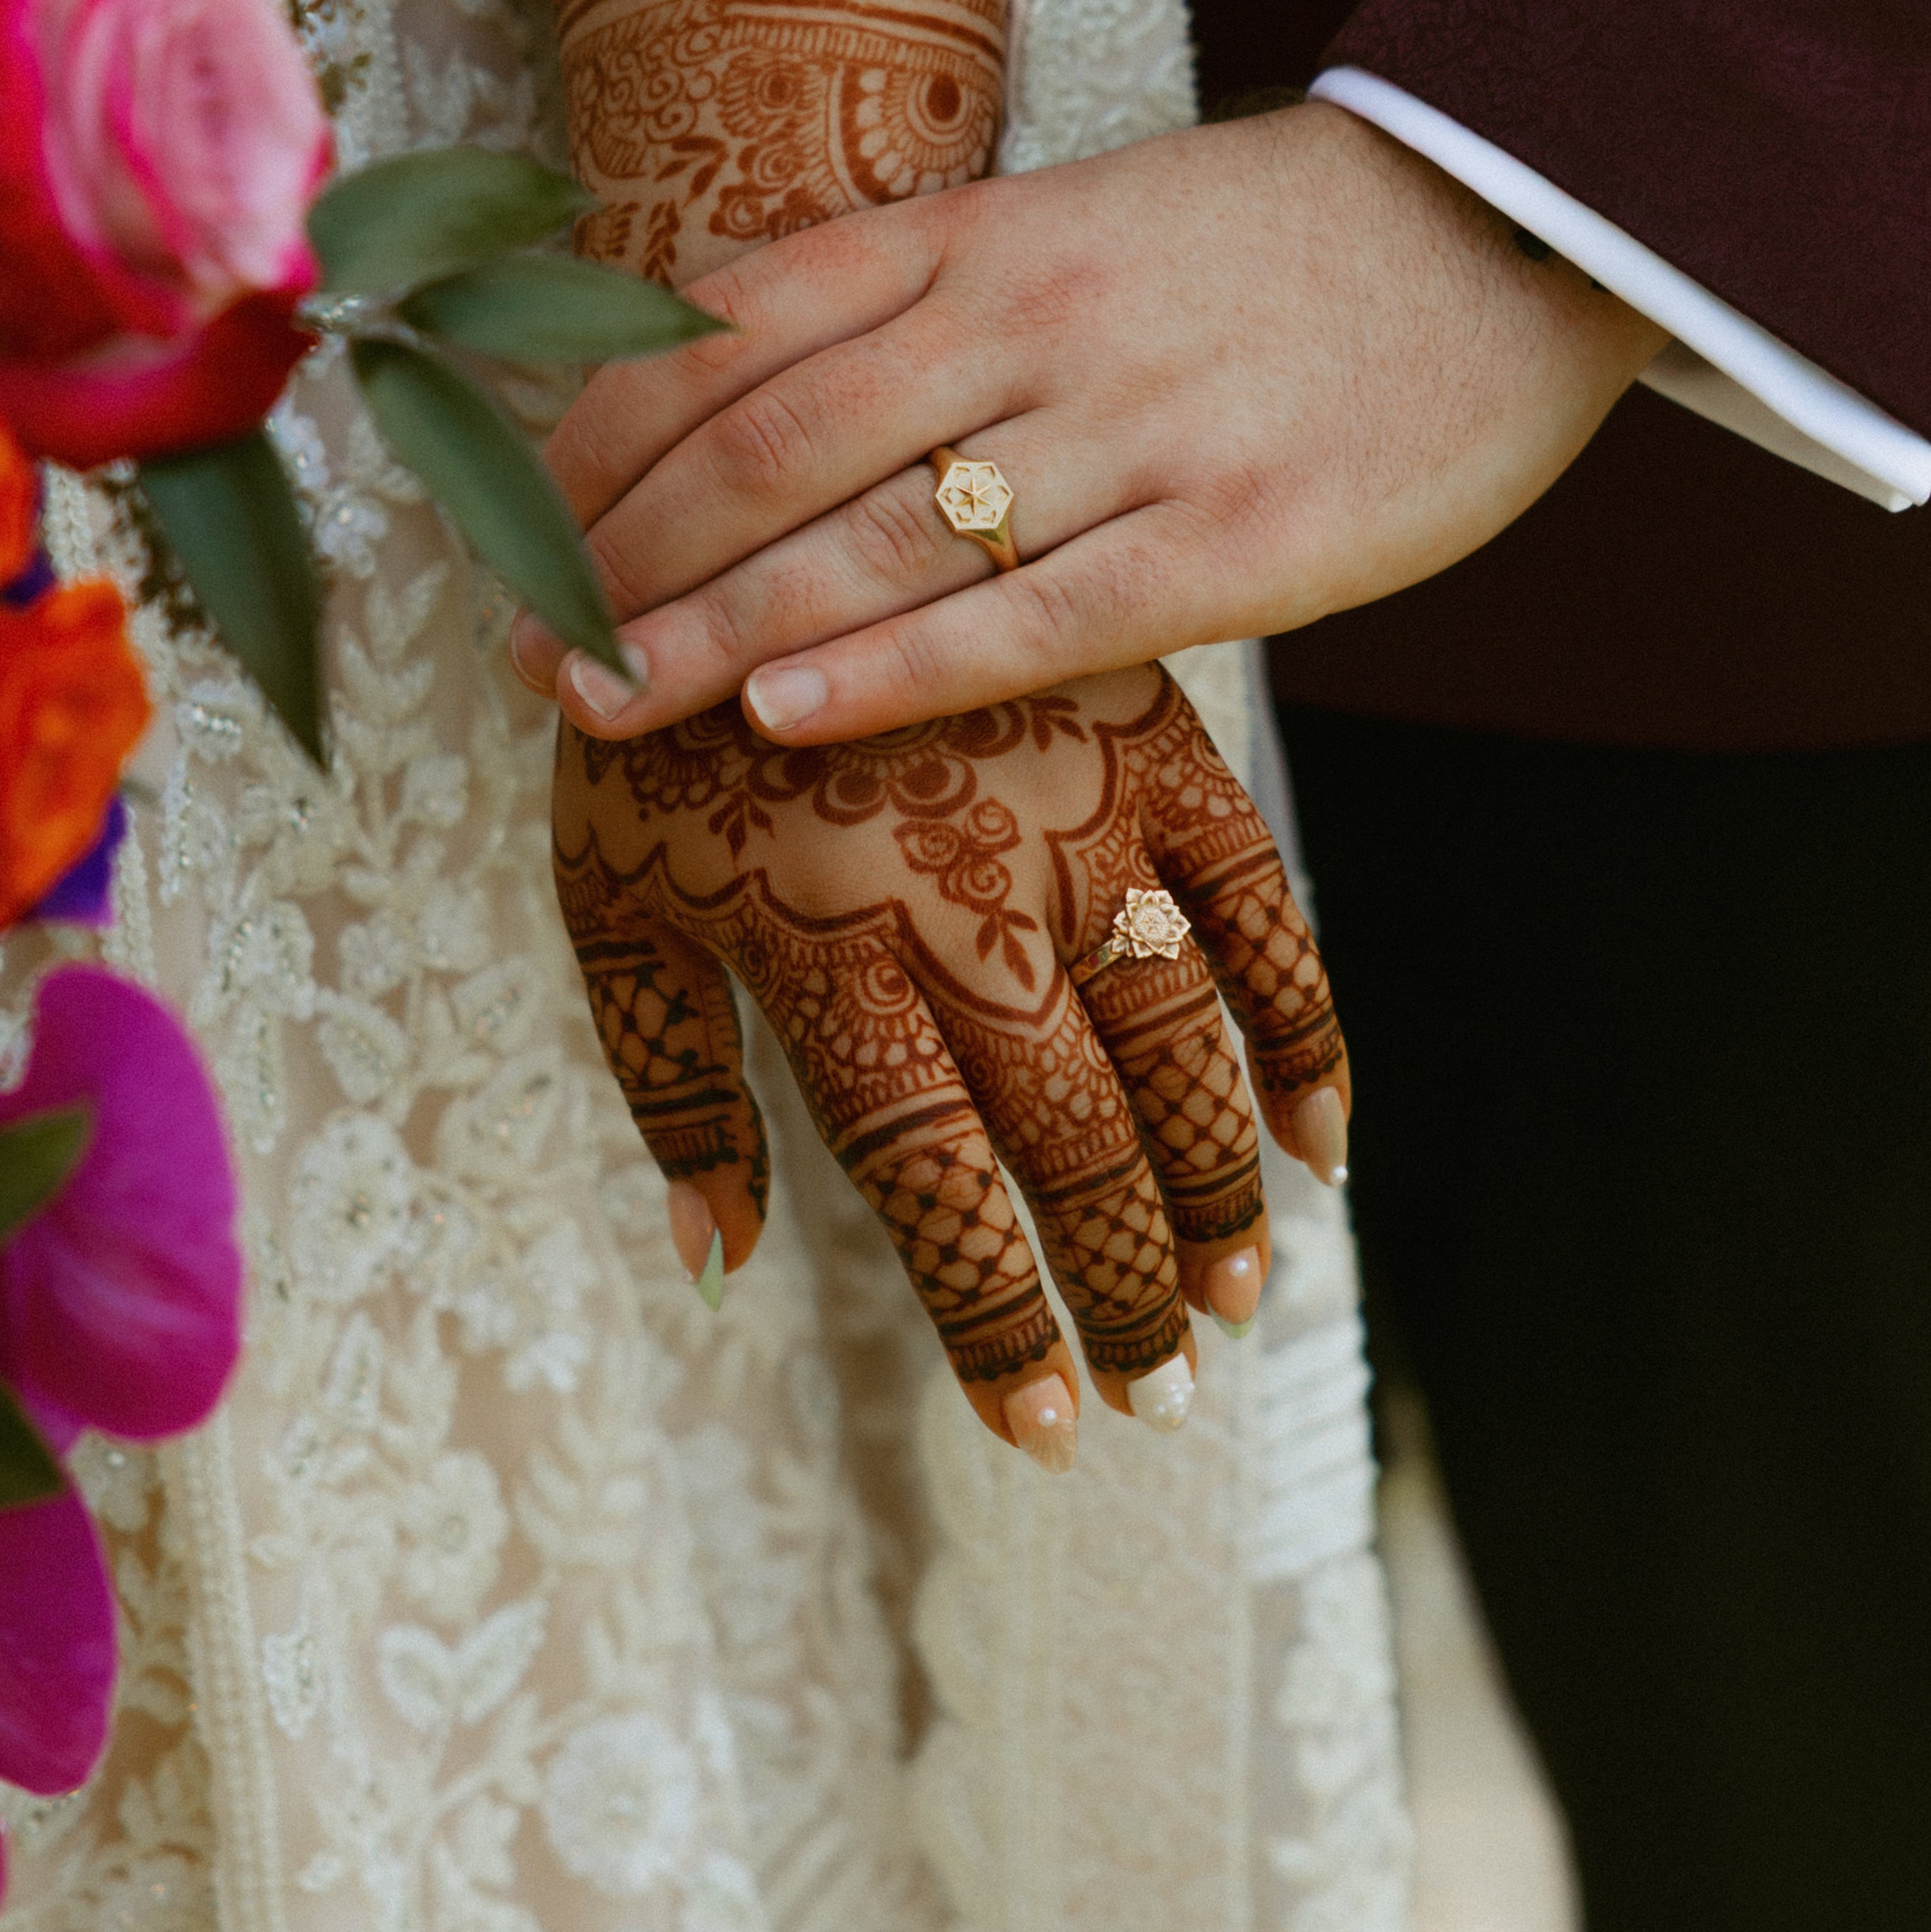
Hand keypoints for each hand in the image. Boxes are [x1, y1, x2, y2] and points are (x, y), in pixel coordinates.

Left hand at [519, 101, 1666, 741]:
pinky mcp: (1238, 540)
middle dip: (624, 549)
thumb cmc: (1276, 243)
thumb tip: (745, 387)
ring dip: (711, 626)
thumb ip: (927, 296)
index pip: (735, 324)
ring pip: (873, 535)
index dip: (604, 428)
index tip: (513, 515)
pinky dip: (892, 671)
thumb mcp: (1080, 222)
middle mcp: (1032, 319)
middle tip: (525, 643)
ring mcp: (1135, 430)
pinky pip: (1031, 620)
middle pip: (769, 438)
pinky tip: (782, 720)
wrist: (1518, 216)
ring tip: (598, 701)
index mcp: (985, 228)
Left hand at [554, 664, 1351, 1463]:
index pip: (939, 1191)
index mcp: (830, 959)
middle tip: (1159, 1391)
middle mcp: (970, 902)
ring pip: (1181, 1045)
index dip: (1001, 1325)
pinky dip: (1306, 1028)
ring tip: (1232, 1295)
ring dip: (1217, 1189)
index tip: (1048, 1434)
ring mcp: (1076, 816)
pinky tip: (1323, 1142)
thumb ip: (671, 1080)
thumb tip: (719, 1257)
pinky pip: (1260, 903)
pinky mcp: (1149, 738)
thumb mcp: (607, 897)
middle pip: (1078, 1139)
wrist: (728, 497)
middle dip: (1125, 1287)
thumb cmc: (650, 723)